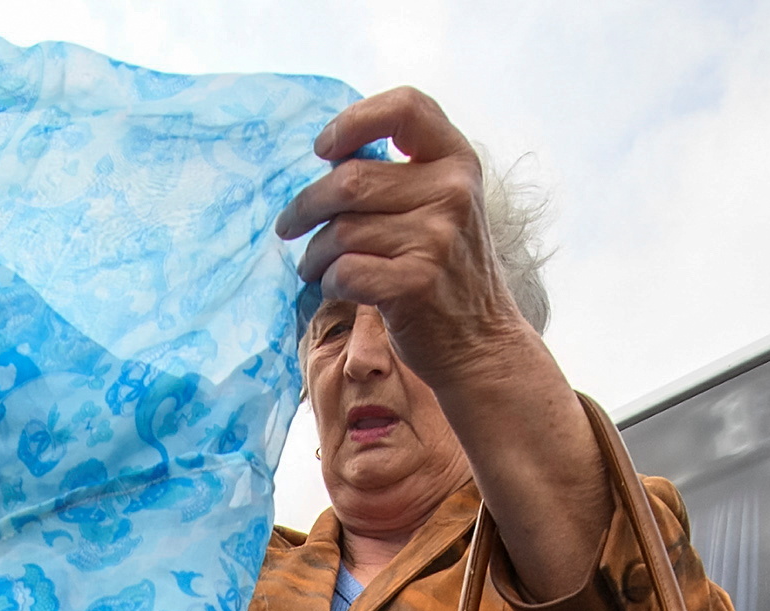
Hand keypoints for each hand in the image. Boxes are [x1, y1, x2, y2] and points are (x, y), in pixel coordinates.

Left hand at [278, 90, 532, 382]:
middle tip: (289, 226)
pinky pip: (344, 270)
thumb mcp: (443, 205)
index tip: (324, 150)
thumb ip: (401, 174)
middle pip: (350, 180)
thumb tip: (330, 158)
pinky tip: (336, 286)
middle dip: (306, 206)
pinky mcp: (416, 283)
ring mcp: (437, 238)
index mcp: (458, 160)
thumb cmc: (445, 271)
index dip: (355, 121)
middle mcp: (453, 192)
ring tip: (313, 265)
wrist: (480, 342)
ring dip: (314, 253)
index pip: (406, 108)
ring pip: (341, 230)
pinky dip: (329, 281)